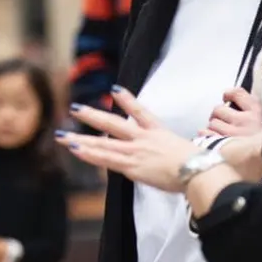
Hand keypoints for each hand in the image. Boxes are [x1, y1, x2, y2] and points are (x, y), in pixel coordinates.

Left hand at [57, 88, 198, 192]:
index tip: (114, 89)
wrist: (199, 172)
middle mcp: (143, 138)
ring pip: (103, 143)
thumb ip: (168, 149)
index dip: (127, 99)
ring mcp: (135, 151)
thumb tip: (162, 154)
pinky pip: (105, 159)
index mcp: (158, 132)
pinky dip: (89, 154)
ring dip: (80, 139)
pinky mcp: (132, 166)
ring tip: (62, 136)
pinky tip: (75, 150)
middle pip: (113, 123)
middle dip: (92, 115)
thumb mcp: (184, 149)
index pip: (141, 111)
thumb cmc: (199, 164)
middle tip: (74, 108)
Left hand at [202, 87, 261, 137]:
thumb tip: (227, 94)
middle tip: (223, 121)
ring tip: (222, 133)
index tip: (226, 98)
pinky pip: (205, 134)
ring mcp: (233, 134)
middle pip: (217, 109)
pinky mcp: (223, 146)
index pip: (237, 93)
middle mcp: (245, 121)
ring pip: (211, 123)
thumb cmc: (261, 139)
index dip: (228, 94)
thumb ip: (246, 106)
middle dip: (217, 115)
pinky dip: (206, 136)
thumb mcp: (261, 119)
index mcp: (256, 112)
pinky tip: (214, 140)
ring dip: (213, 127)